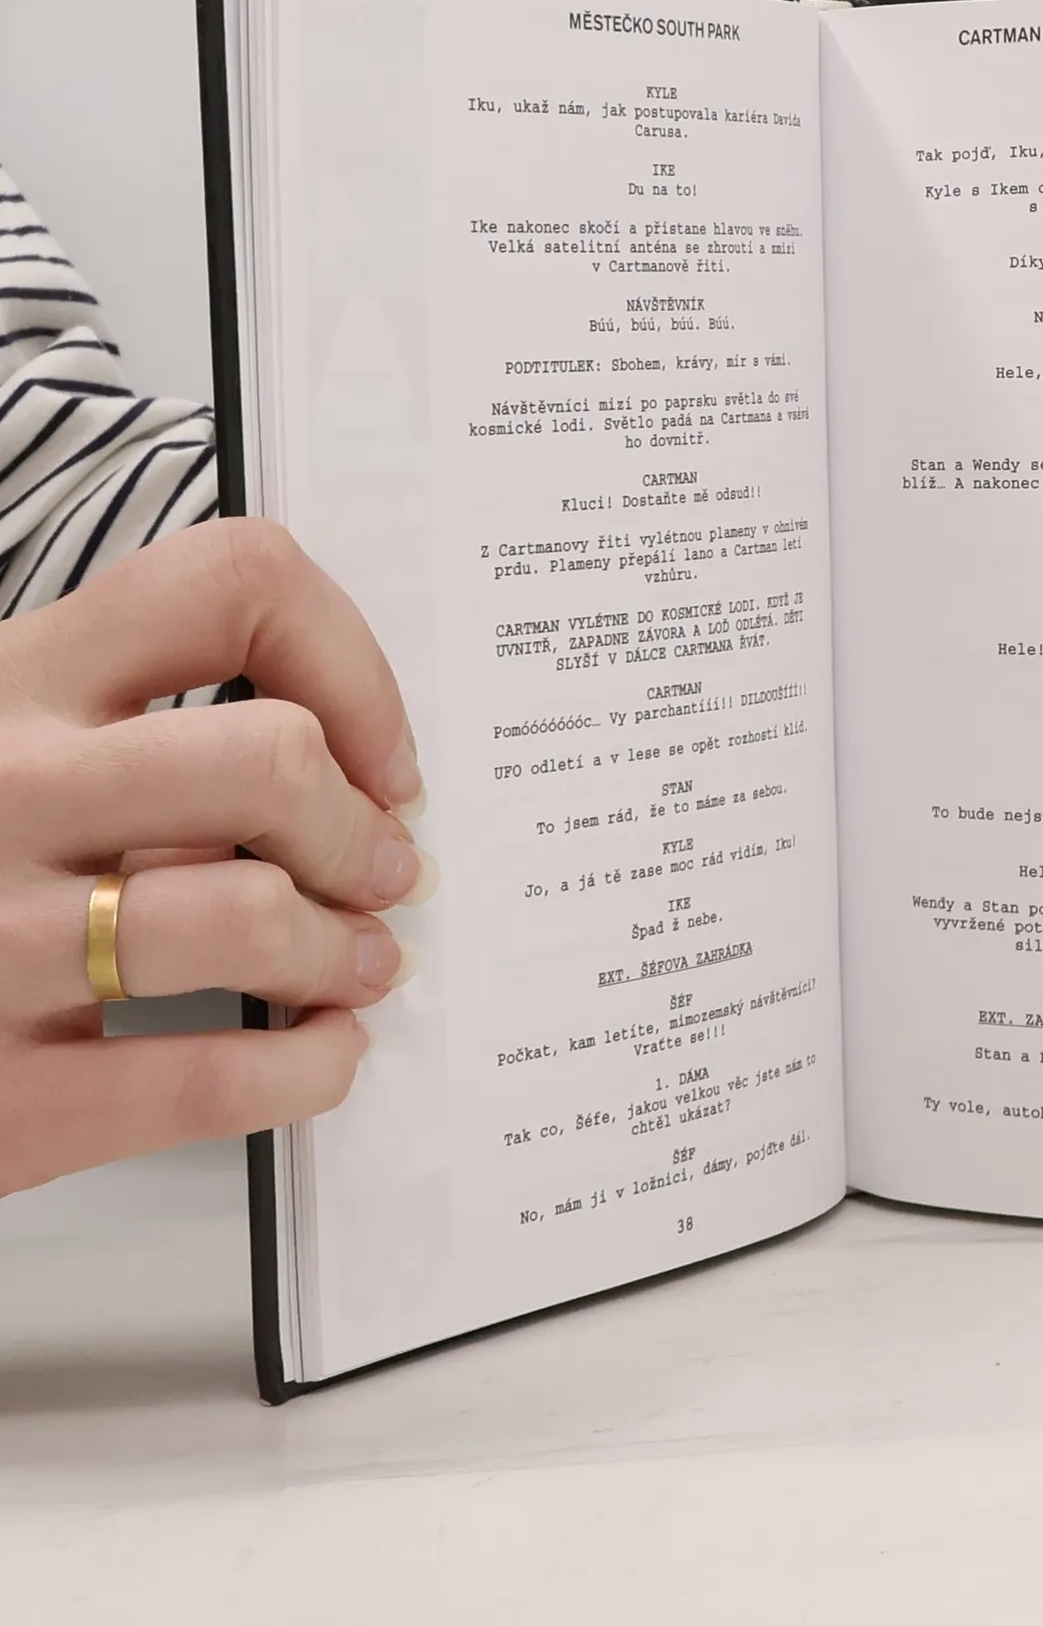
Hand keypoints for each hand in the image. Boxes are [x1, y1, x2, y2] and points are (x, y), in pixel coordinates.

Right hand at [0, 520, 429, 1196]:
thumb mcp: (6, 749)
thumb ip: (134, 736)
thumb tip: (345, 771)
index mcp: (12, 686)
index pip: (226, 585)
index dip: (348, 660)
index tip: (377, 749)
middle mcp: (1, 791)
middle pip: (269, 759)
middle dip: (361, 828)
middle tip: (382, 870)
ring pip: (248, 917)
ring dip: (346, 950)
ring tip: (356, 964)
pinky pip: (201, 1080)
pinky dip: (305, 1067)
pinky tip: (319, 1053)